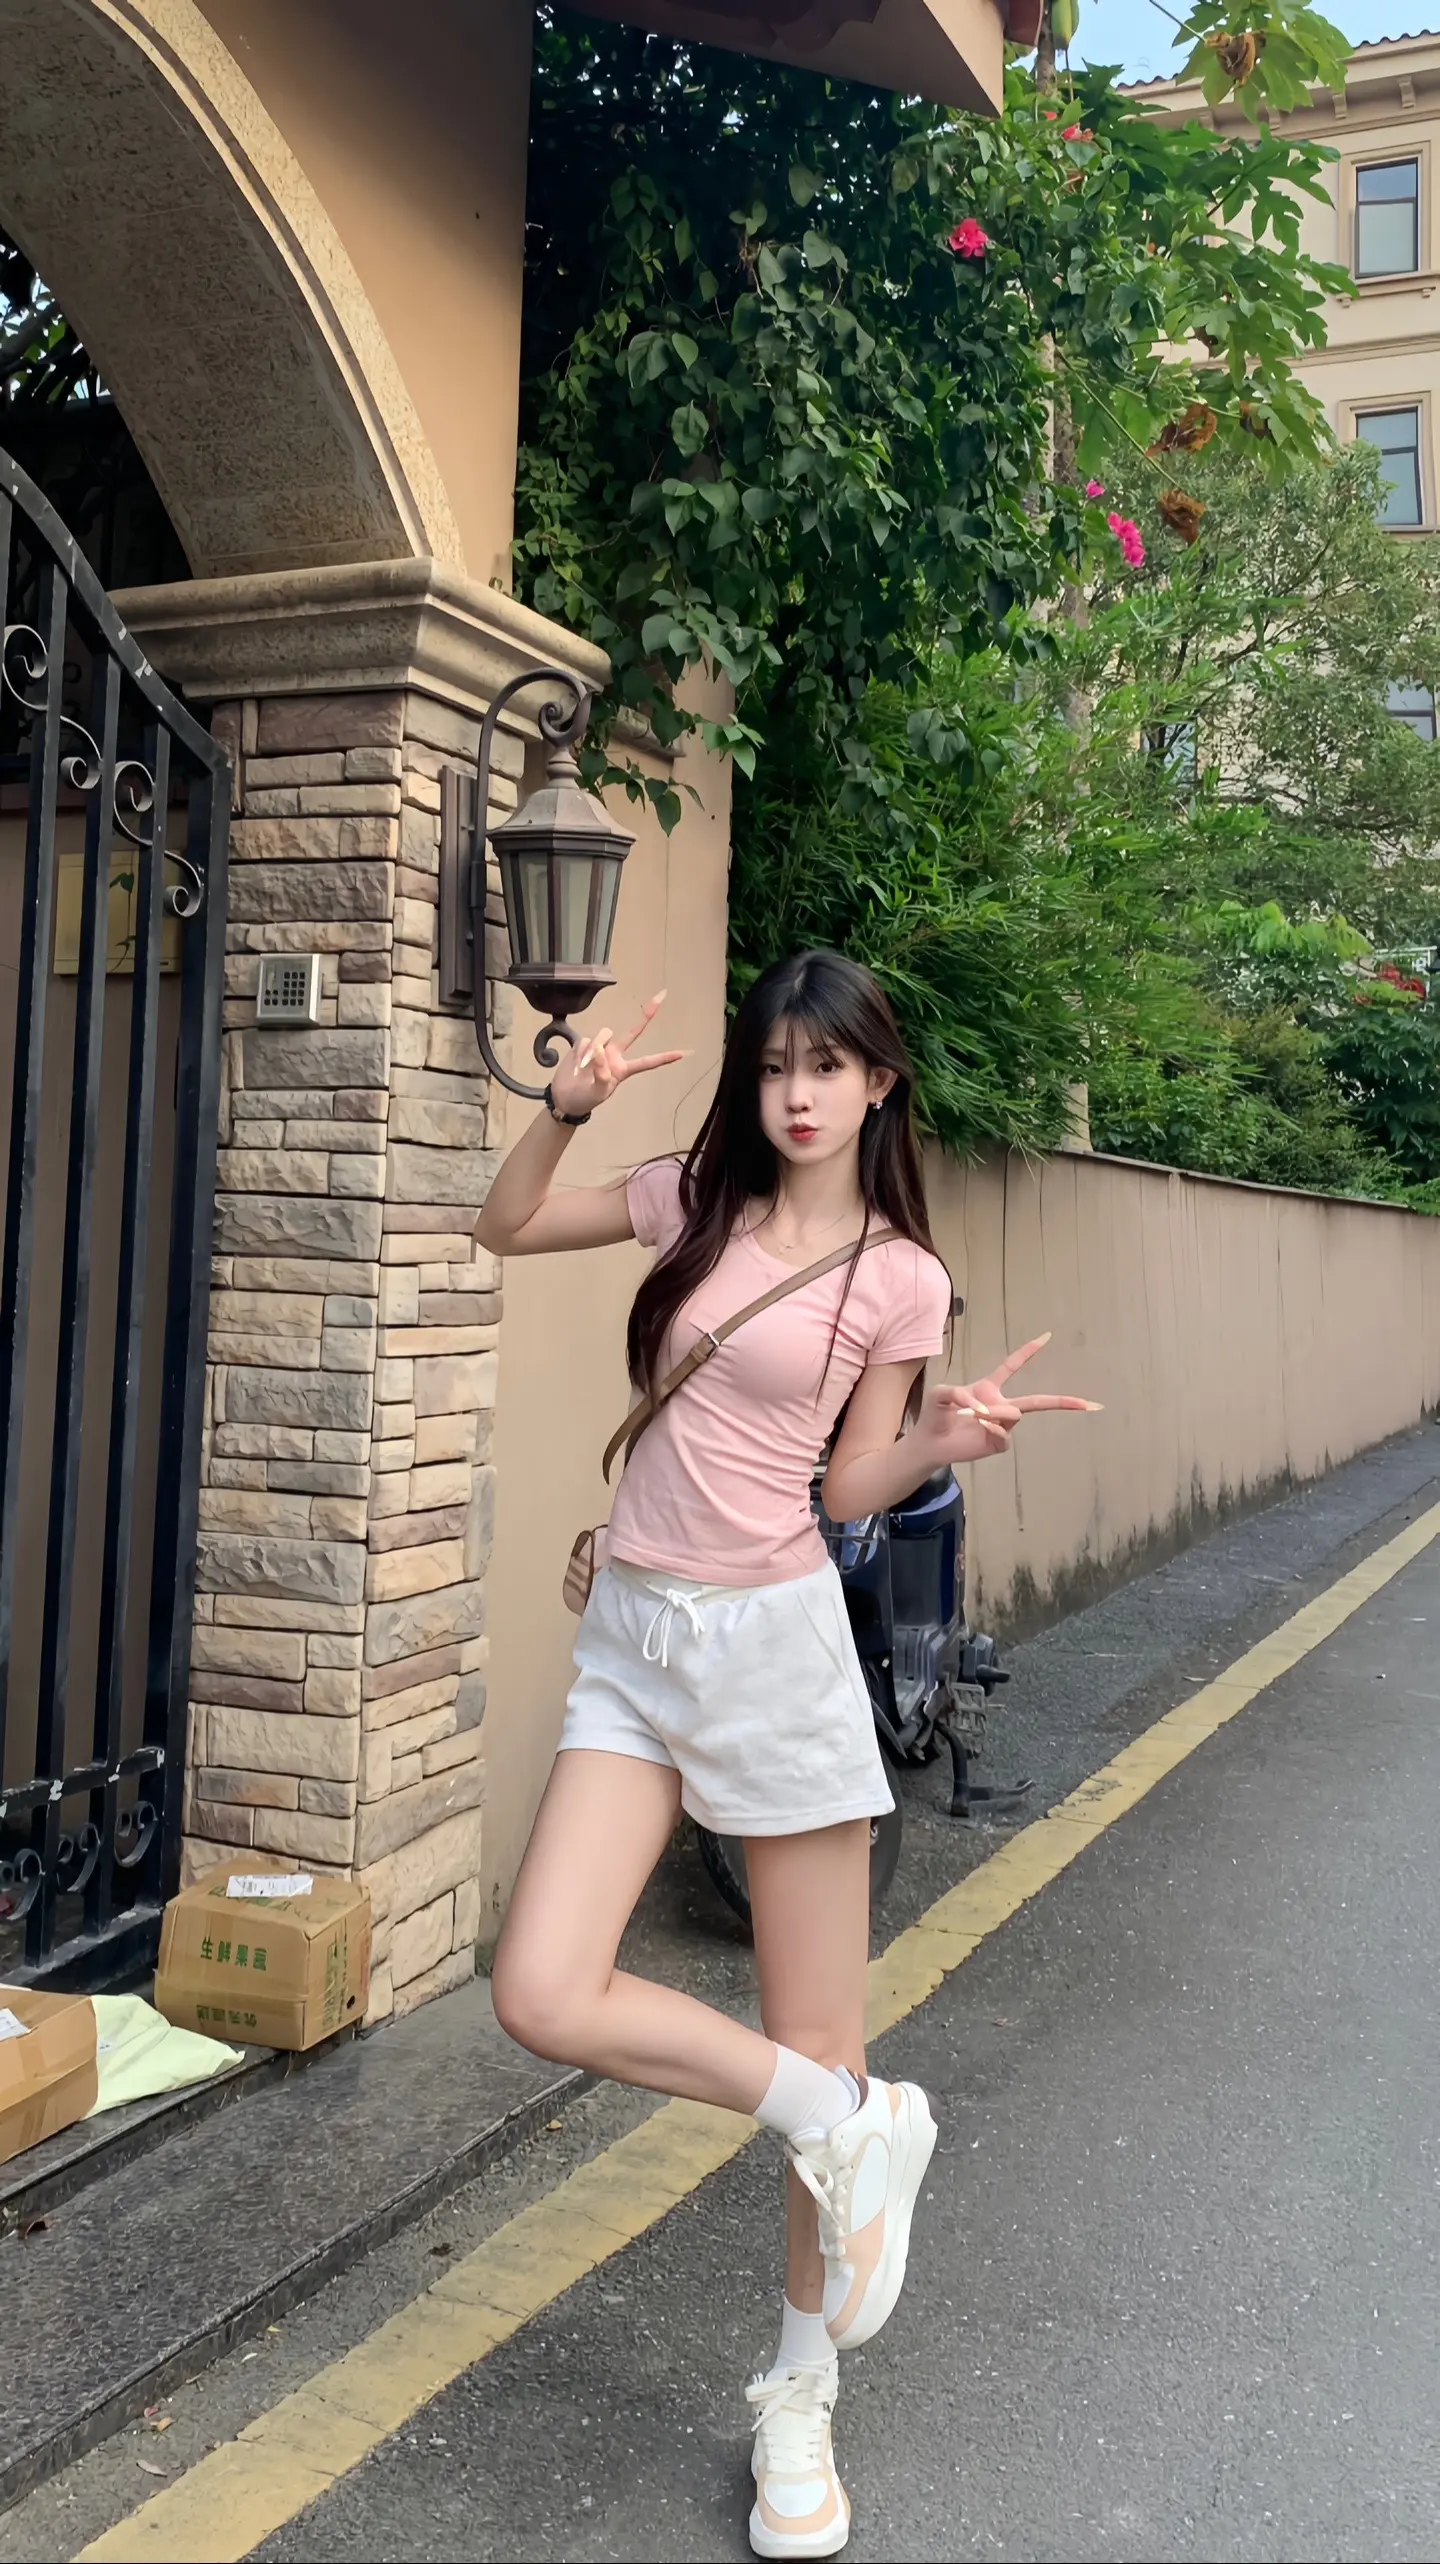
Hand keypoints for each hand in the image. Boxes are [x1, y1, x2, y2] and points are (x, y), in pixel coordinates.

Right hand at [548, 993, 687, 1116]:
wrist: (565, 1097)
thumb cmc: (586, 1099)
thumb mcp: (598, 1091)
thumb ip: (602, 1072)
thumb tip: (599, 1049)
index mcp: (623, 1069)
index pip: (647, 1062)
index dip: (664, 1058)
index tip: (683, 1053)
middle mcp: (615, 1055)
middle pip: (632, 1033)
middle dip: (646, 1015)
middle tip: (661, 996)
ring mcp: (600, 1048)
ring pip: (603, 1035)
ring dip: (594, 1048)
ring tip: (584, 1066)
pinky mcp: (584, 1045)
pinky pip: (585, 1041)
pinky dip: (581, 1052)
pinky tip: (576, 1064)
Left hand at [920, 1333, 1101, 1465]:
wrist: (930, 1442)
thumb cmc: (934, 1414)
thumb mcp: (939, 1394)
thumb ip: (957, 1392)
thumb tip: (983, 1406)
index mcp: (989, 1388)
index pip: (1012, 1366)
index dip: (1028, 1352)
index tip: (1046, 1336)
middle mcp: (1001, 1406)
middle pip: (1037, 1401)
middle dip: (1064, 1402)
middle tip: (1090, 1404)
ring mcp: (1001, 1425)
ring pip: (1015, 1414)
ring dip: (996, 1412)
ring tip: (973, 1415)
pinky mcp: (997, 1443)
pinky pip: (1005, 1434)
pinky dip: (994, 1428)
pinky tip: (980, 1426)